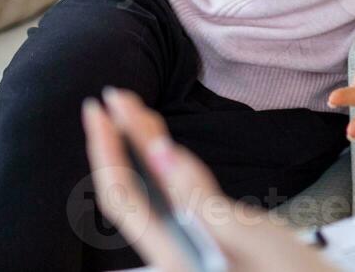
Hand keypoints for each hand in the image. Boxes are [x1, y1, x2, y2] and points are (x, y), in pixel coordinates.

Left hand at [83, 88, 337, 271]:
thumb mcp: (252, 239)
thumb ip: (200, 198)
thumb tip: (161, 156)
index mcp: (176, 255)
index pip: (125, 194)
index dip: (108, 148)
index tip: (103, 108)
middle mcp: (177, 255)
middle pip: (134, 193)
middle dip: (119, 142)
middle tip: (113, 99)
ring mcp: (192, 252)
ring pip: (153, 197)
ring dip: (141, 152)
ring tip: (135, 115)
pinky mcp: (211, 249)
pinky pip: (176, 204)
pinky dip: (168, 170)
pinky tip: (170, 157)